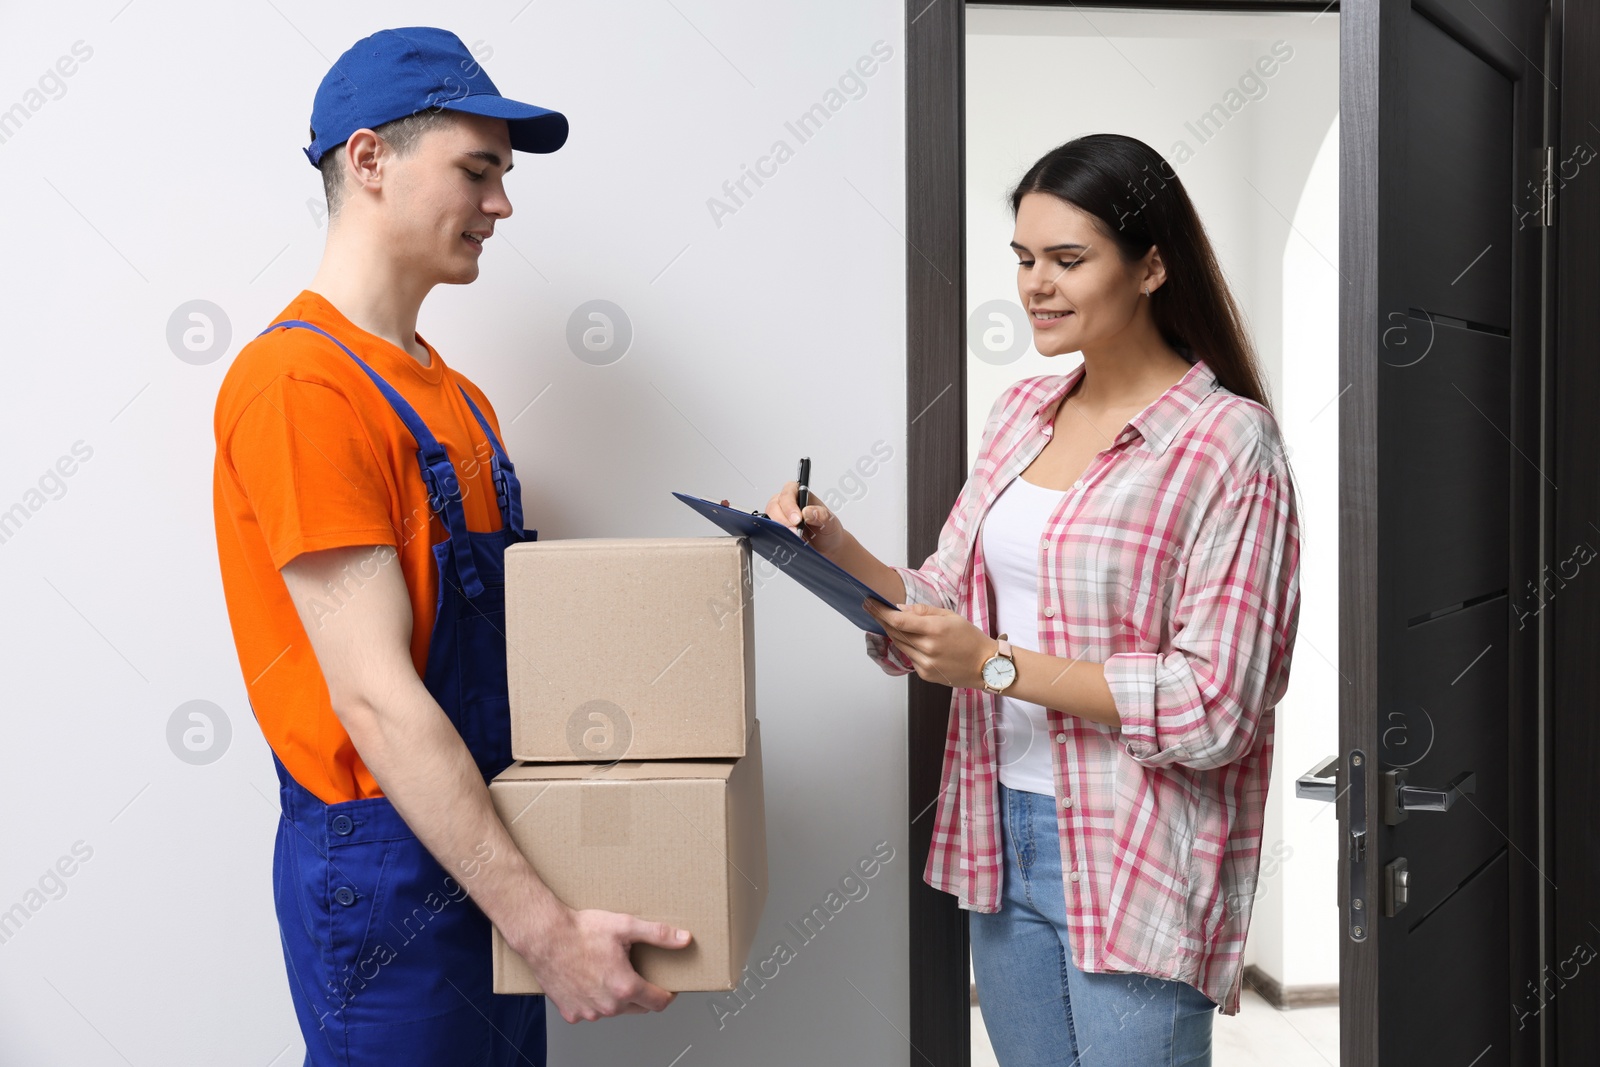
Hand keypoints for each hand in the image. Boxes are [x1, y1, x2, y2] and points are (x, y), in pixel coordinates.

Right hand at [515, 904, 691, 1022]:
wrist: (544, 936)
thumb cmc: (581, 930)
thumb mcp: (625, 926)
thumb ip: (659, 935)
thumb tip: (684, 939)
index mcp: (625, 987)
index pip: (659, 1002)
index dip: (668, 994)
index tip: (668, 986)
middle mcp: (608, 1006)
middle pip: (638, 1007)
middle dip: (642, 993)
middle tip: (636, 971)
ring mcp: (588, 1012)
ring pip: (614, 1010)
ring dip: (617, 997)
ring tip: (610, 971)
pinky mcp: (571, 1012)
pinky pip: (591, 1011)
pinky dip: (594, 999)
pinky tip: (590, 980)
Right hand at [758, 481, 847, 556]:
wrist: (828, 548)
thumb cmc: (828, 531)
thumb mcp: (830, 522)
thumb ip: (821, 515)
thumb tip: (807, 511)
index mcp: (802, 495)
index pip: (789, 491)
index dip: (790, 504)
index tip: (797, 519)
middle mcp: (789, 503)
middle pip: (775, 504)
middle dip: (783, 518)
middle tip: (795, 531)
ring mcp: (781, 516)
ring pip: (770, 516)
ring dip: (779, 527)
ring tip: (794, 536)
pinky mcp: (778, 529)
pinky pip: (770, 529)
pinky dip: (776, 534)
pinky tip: (787, 539)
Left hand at [862, 599, 993, 689]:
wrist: (985, 665)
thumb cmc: (970, 638)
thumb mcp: (950, 616)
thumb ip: (924, 611)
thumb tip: (900, 609)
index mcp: (934, 629)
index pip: (898, 620)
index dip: (880, 612)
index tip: (869, 603)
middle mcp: (927, 648)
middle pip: (895, 632)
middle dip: (881, 619)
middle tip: (872, 608)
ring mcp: (925, 664)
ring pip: (899, 645)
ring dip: (892, 632)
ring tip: (888, 621)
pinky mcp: (925, 674)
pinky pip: (909, 656)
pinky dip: (907, 646)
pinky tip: (912, 640)